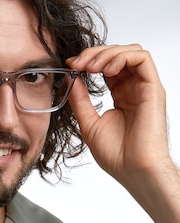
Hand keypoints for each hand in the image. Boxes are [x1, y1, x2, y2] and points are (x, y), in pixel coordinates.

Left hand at [66, 44, 169, 189]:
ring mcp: (144, 88)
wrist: (134, 170)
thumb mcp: (88, 123)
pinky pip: (142, 58)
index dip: (88, 61)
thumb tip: (70, 77)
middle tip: (77, 63)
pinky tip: (106, 69)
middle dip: (94, 54)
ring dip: (107, 53)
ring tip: (90, 66)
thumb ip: (80, 99)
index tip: (70, 65)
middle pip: (117, 55)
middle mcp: (133, 89)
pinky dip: (122, 56)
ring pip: (130, 52)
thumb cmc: (117, 155)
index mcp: (120, 96)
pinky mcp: (153, 88)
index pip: (106, 67)